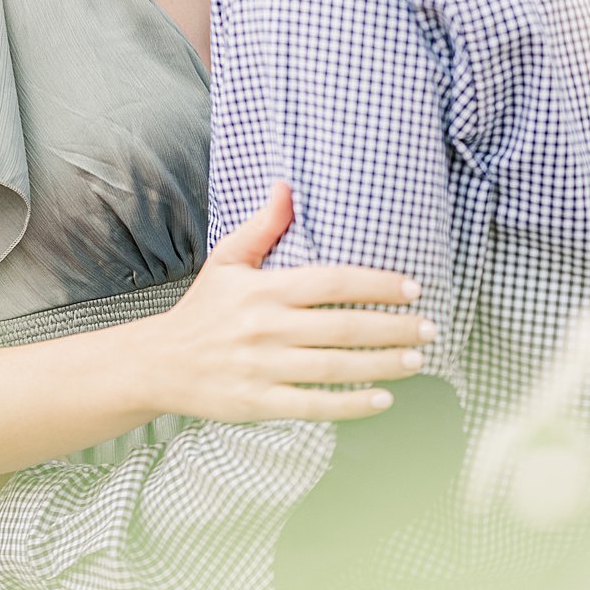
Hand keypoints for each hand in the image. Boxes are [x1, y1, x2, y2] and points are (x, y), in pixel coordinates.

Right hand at [147, 182, 435, 423]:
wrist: (158, 362)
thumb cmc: (202, 308)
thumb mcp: (227, 260)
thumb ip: (263, 226)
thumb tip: (287, 185)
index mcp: (263, 289)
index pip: (332, 282)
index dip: (377, 284)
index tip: (413, 288)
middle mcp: (266, 327)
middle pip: (344, 327)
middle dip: (394, 328)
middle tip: (431, 328)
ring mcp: (263, 367)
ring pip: (336, 367)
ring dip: (383, 365)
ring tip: (417, 360)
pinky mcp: (259, 403)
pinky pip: (315, 405)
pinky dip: (352, 404)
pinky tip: (383, 400)